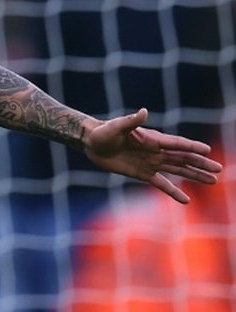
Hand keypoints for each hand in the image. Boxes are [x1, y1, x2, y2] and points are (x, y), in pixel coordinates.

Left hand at [84, 108, 222, 203]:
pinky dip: (173, 191)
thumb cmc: (104, 132)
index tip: (208, 150)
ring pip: (177, 170)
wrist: (92, 143)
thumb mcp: (116, 127)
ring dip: (194, 176)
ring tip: (212, 181)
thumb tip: (143, 111)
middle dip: (200, 163)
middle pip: (182, 158)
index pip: (176, 143)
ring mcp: (150, 163)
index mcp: (152, 139)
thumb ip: (131, 121)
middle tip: (218, 169)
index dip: (192, 146)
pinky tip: (186, 200)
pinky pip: (161, 184)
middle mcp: (155, 151)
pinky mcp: (142, 173)